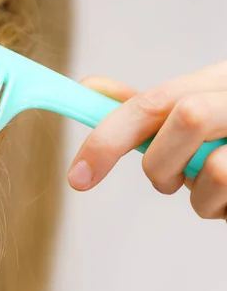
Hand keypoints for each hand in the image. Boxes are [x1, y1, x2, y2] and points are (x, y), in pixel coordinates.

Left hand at [68, 60, 226, 219]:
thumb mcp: (196, 106)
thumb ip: (145, 108)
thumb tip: (87, 89)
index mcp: (215, 80)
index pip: (150, 102)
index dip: (107, 138)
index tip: (78, 178)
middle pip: (187, 118)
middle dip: (163, 164)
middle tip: (171, 177)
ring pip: (215, 172)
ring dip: (201, 198)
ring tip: (217, 190)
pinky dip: (224, 210)